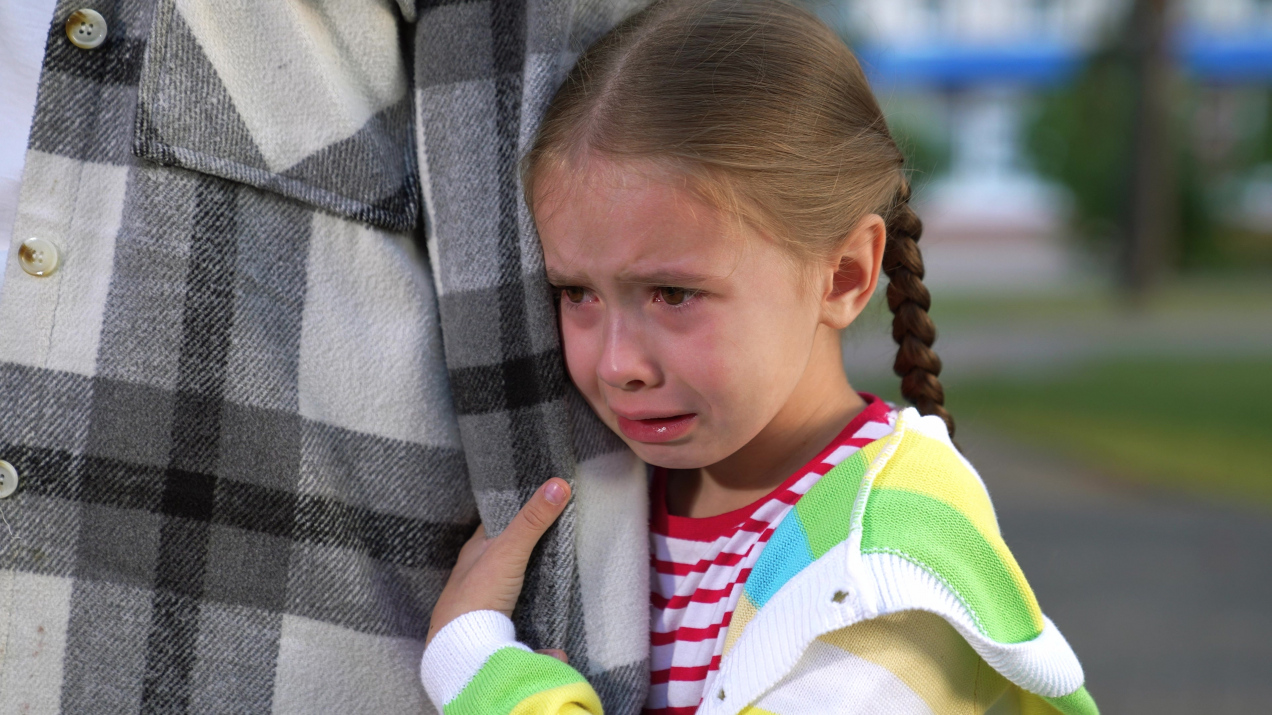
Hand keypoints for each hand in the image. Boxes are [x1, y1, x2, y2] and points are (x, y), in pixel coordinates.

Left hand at [426, 478, 572, 646]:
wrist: (462, 647)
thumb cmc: (477, 594)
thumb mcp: (508, 550)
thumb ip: (533, 520)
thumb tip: (559, 483)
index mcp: (475, 549)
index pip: (498, 521)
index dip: (518, 509)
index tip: (541, 499)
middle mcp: (477, 570)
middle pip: (506, 549)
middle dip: (528, 541)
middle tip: (558, 528)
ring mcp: (485, 597)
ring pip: (511, 577)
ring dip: (531, 571)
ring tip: (560, 560)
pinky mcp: (495, 620)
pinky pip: (519, 603)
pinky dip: (533, 597)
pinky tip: (548, 595)